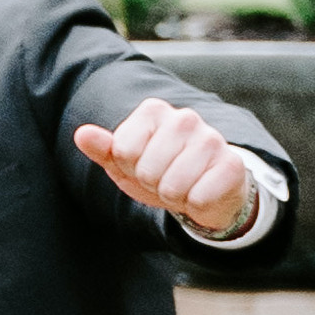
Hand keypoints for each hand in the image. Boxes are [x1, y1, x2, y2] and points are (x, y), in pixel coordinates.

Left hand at [75, 98, 261, 238]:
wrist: (205, 190)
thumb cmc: (160, 172)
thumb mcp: (124, 163)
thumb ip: (103, 149)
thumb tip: (82, 134)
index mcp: (153, 111)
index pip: (123, 150)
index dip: (129, 167)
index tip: (142, 165)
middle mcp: (185, 118)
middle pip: (147, 169)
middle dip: (152, 182)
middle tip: (165, 178)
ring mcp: (212, 139)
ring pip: (172, 185)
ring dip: (174, 195)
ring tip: (183, 184)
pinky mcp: (233, 164)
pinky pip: (198, 197)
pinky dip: (195, 203)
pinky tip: (203, 190)